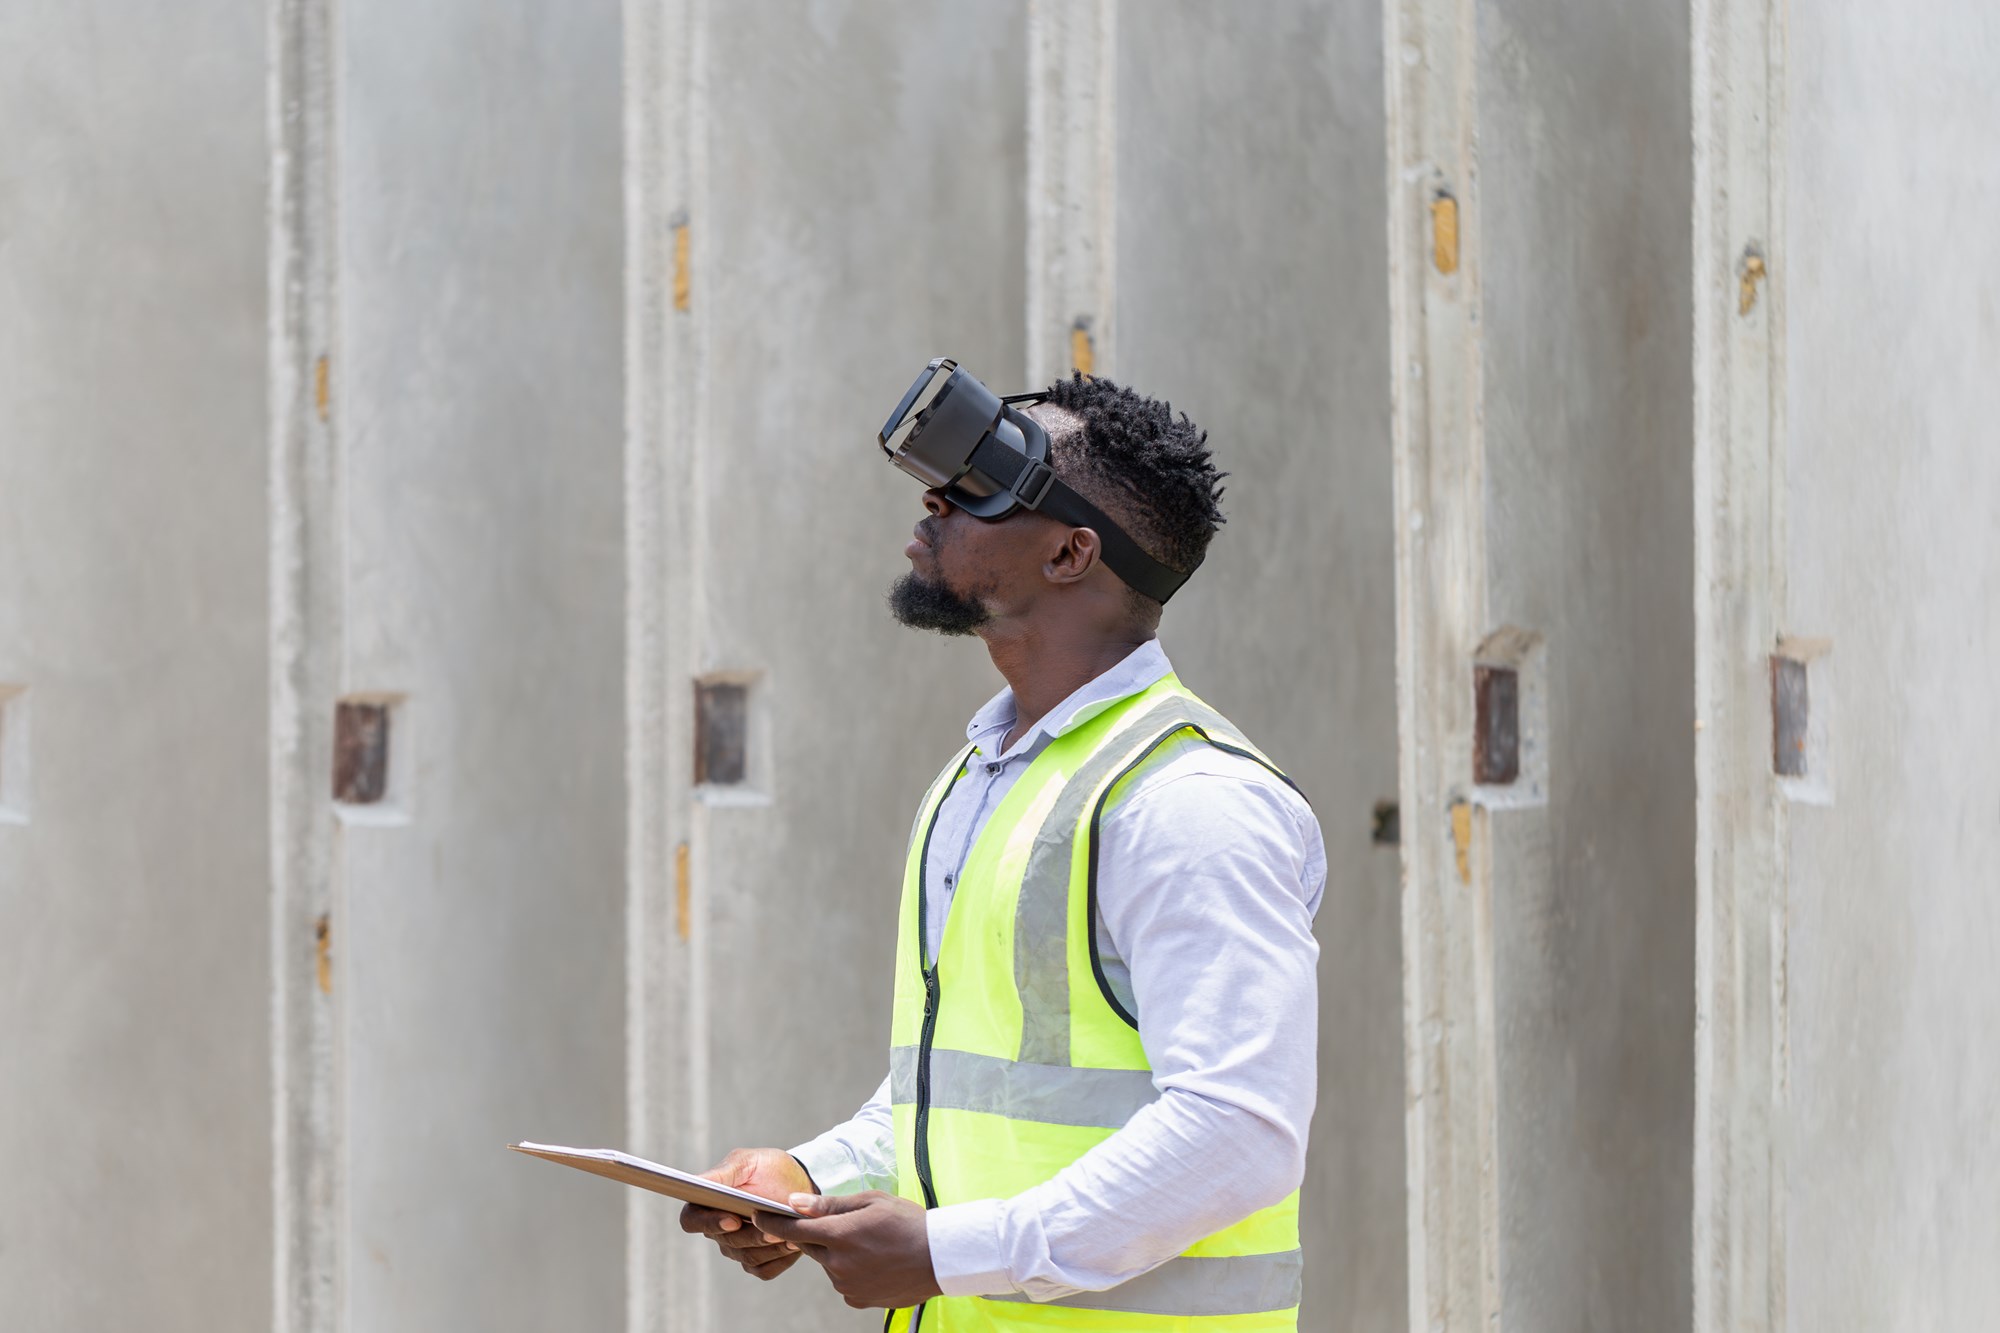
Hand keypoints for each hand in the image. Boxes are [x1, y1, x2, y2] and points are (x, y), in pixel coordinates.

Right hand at [679, 1148, 814, 1280]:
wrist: (804, 1186)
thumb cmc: (773, 1169)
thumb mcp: (749, 1162)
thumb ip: (723, 1172)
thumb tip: (700, 1184)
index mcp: (709, 1203)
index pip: (691, 1220)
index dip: (708, 1222)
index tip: (733, 1219)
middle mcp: (719, 1230)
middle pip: (726, 1241)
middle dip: (751, 1235)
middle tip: (774, 1228)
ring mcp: (738, 1249)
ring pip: (747, 1256)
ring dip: (769, 1246)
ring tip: (790, 1234)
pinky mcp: (759, 1263)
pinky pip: (764, 1269)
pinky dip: (780, 1257)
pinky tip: (794, 1244)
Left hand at [753, 1191, 941, 1309]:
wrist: (941, 1258)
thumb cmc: (908, 1222)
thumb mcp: (871, 1201)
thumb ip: (830, 1204)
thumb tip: (794, 1203)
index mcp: (840, 1234)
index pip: (793, 1229)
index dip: (771, 1222)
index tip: (756, 1215)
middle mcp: (837, 1264)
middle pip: (810, 1246)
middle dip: (817, 1233)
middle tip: (843, 1224)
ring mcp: (846, 1285)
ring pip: (828, 1263)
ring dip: (836, 1252)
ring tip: (870, 1243)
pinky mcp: (856, 1299)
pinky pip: (842, 1281)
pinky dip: (850, 1270)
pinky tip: (874, 1261)